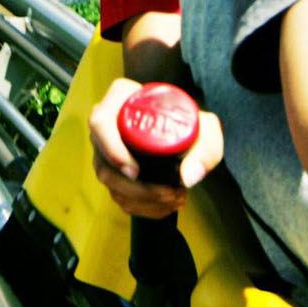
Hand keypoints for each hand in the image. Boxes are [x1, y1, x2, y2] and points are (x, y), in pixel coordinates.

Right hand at [87, 77, 223, 219]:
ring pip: (110, 184)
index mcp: (122, 98)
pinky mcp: (112, 171)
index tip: (136, 171)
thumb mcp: (206, 130)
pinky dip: (144, 207)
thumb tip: (187, 178)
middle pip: (103, 162)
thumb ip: (206, 148)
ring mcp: (106, 149)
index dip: (111, 149)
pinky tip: (166, 205)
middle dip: (135, 188)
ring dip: (143, 200)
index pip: (101, 122)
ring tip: (175, 198)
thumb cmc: (191, 124)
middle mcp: (108, 124)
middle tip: (167, 193)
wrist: (186, 136)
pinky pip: (118, 196)